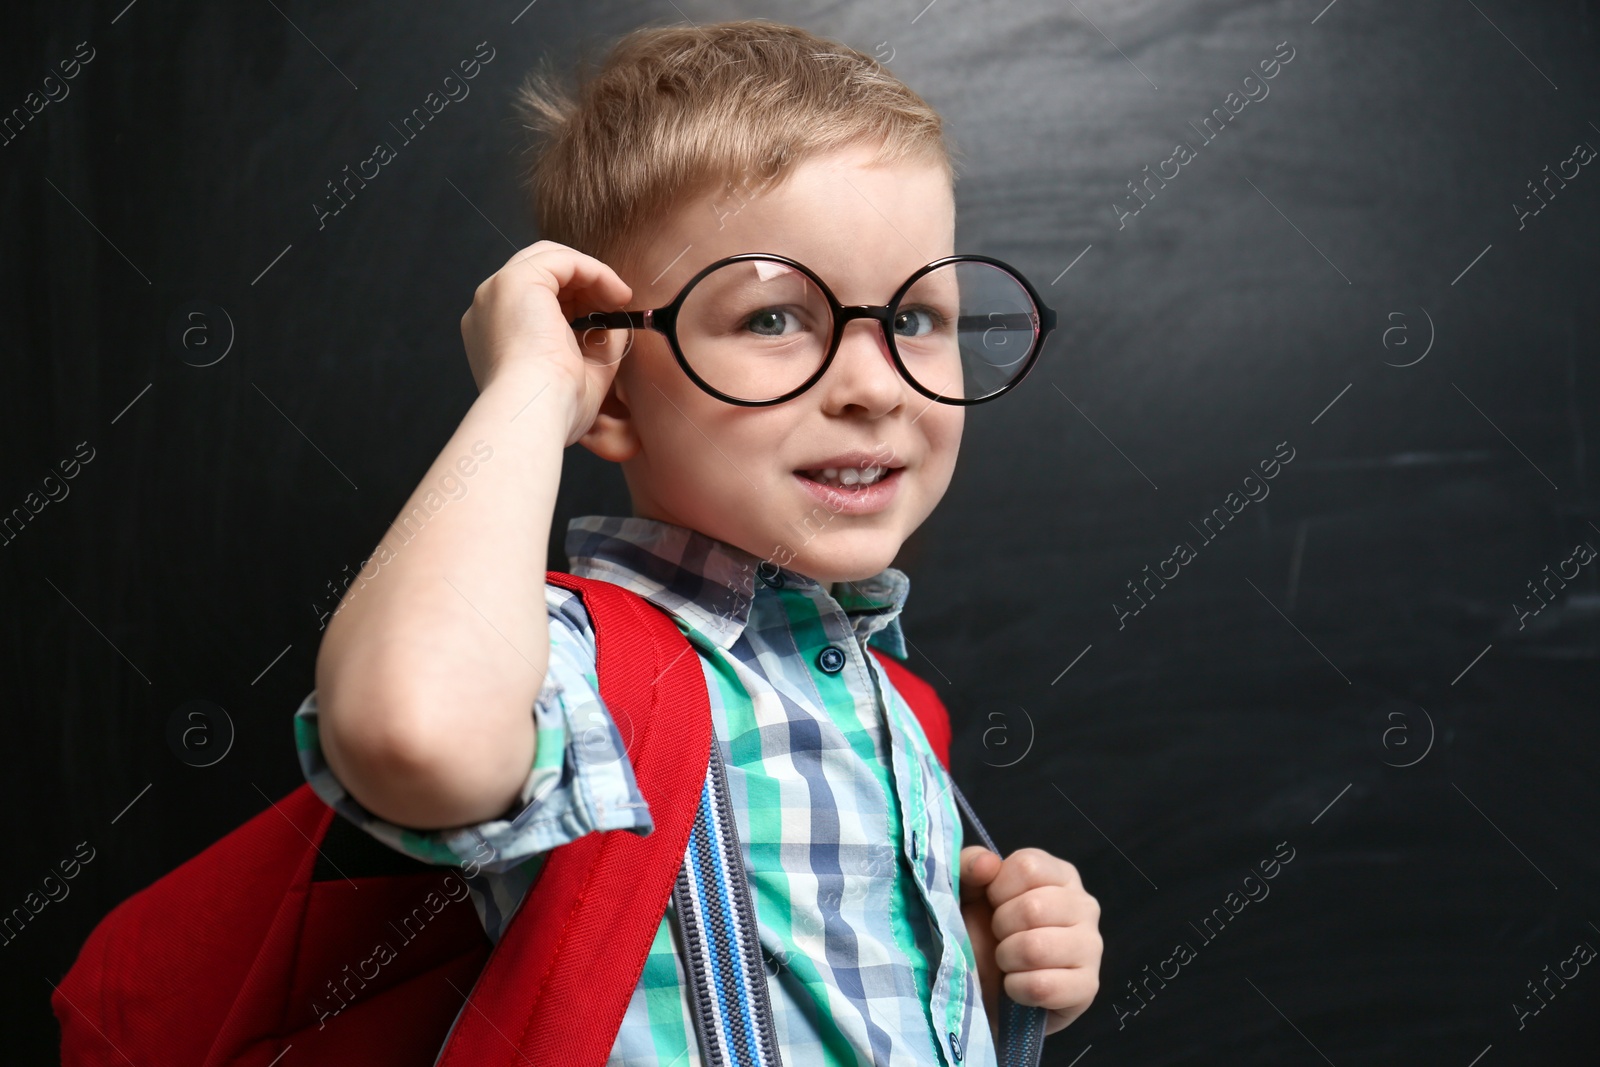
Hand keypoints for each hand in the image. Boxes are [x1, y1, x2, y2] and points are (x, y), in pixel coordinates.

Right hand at [459, 240, 632, 443]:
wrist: (535, 412)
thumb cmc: (553, 409)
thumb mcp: (582, 373)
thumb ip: (596, 345)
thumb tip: (614, 324)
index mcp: (495, 335)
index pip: (535, 300)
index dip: (576, 301)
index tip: (607, 315)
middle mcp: (489, 309)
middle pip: (541, 274)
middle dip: (583, 284)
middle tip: (616, 303)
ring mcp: (498, 291)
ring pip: (551, 260)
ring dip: (592, 275)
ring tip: (620, 298)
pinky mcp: (516, 280)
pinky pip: (564, 260)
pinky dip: (596, 271)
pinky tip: (616, 295)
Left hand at [959, 845, 1101, 1037]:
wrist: (988, 986)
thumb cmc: (983, 930)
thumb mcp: (968, 890)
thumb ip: (969, 865)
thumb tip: (987, 864)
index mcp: (1059, 874)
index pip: (1028, 867)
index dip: (998, 889)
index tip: (994, 904)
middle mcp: (1084, 905)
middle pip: (1033, 908)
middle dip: (1001, 927)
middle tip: (1001, 937)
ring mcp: (1091, 946)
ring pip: (1037, 948)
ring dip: (1007, 958)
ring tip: (1008, 960)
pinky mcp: (1088, 986)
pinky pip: (1042, 986)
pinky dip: (1017, 989)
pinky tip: (1018, 985)